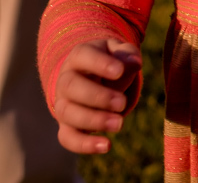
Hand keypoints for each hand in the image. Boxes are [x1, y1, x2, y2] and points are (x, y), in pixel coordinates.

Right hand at [53, 38, 141, 153]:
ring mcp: (63, 103)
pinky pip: (68, 138)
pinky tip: (106, 146)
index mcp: (79, 56)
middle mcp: (65, 80)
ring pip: (67, 113)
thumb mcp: (121, 51)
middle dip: (97, 96)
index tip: (119, 70)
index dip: (100, 64)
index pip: (83, 56)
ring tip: (119, 124)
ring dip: (93, 120)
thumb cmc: (111, 61)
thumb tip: (134, 63)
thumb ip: (127, 54)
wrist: (94, 77)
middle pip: (71, 87)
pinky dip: (84, 144)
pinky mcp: (66, 125)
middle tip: (121, 103)